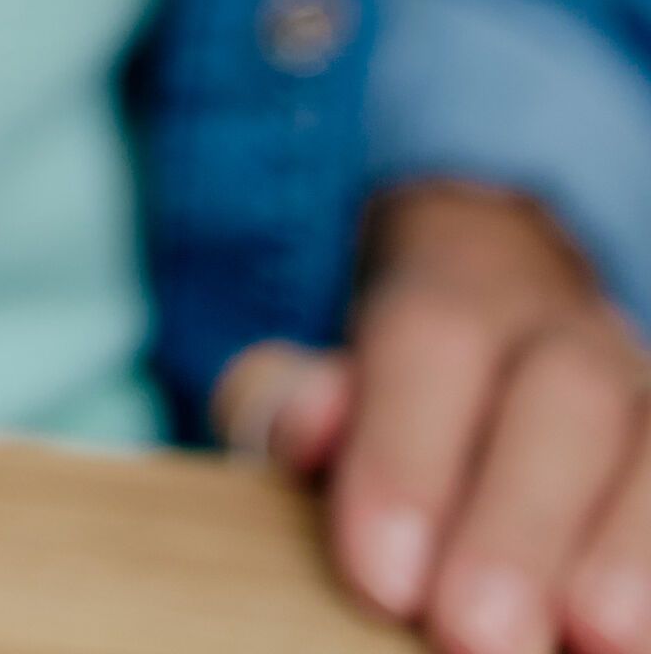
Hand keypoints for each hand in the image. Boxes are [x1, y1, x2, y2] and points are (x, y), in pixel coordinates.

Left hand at [217, 184, 650, 650]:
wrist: (511, 350)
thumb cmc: (398, 409)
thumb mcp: (331, 392)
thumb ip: (296, 405)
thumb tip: (300, 427)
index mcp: (461, 293)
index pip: (434, 338)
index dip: (406, 455)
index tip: (380, 579)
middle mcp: (566, 336)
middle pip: (566, 392)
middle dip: (520, 521)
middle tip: (474, 633)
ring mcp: (641, 394)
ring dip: (627, 546)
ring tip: (591, 637)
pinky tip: (637, 631)